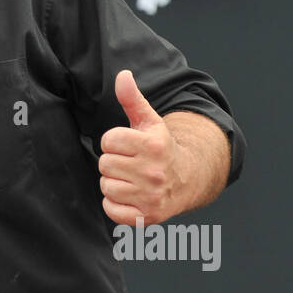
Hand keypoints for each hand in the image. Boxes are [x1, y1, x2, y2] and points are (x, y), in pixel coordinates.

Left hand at [98, 70, 183, 225]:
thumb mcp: (149, 121)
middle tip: (130, 163)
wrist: (187, 180)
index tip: (128, 146)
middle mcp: (154, 172)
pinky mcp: (146, 217)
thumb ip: (132, 98)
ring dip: (113, 183)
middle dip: (113, 162)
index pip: (108, 141)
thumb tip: (122, 75)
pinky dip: (115, 204)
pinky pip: (111, 209)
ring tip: (131, 179)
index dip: (114, 142)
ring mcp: (151, 197)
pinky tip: (130, 195)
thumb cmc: (160, 148)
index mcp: (154, 146)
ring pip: (106, 186)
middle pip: (105, 164)